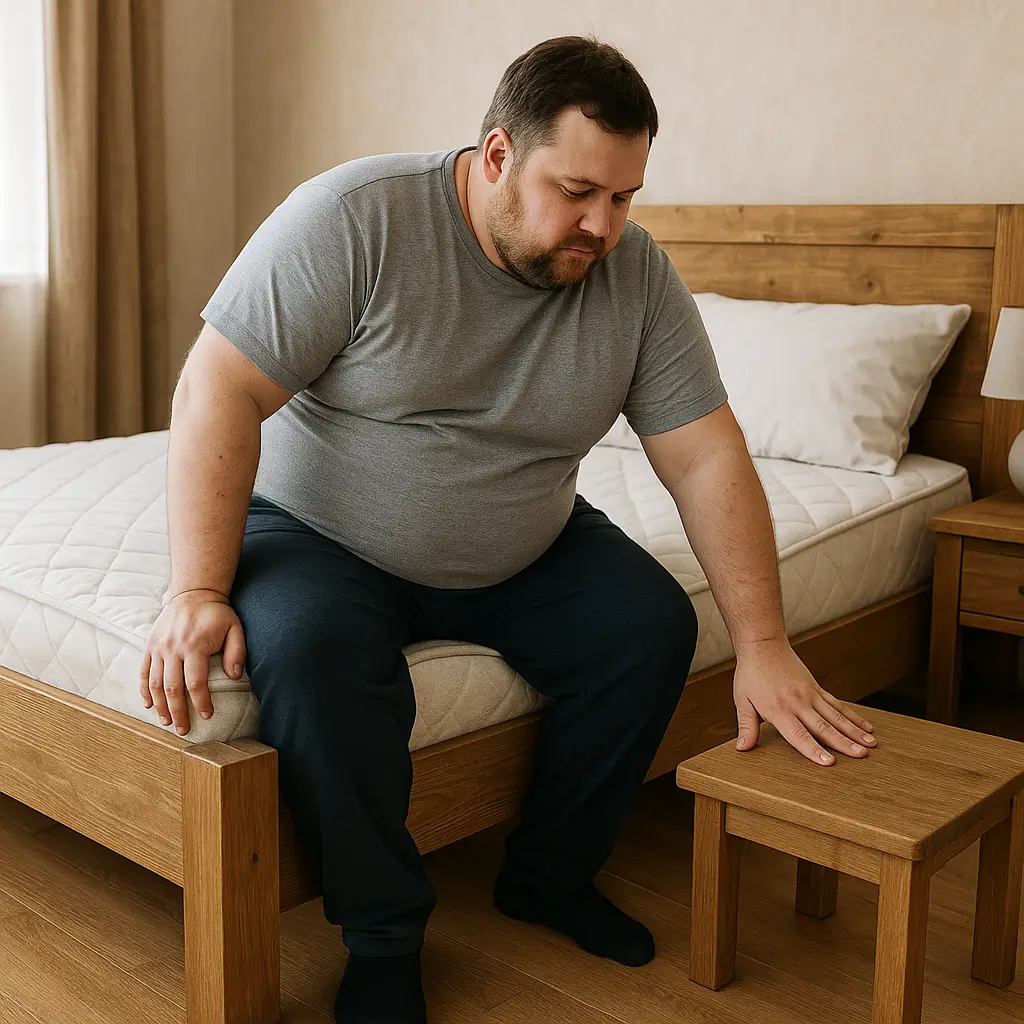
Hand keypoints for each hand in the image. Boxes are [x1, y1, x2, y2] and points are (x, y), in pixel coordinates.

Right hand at [139, 589, 246, 735]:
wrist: (194, 593)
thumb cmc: (217, 614)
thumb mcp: (235, 628)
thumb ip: (236, 652)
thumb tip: (235, 677)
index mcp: (194, 646)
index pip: (195, 682)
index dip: (201, 702)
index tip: (207, 715)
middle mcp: (173, 649)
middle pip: (172, 688)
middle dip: (178, 712)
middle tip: (184, 730)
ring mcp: (158, 647)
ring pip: (155, 683)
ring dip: (160, 706)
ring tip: (166, 722)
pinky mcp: (150, 645)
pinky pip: (144, 672)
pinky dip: (145, 690)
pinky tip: (149, 705)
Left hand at [733, 641, 874, 765]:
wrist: (763, 645)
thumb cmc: (750, 674)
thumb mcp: (742, 700)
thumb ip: (747, 726)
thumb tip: (742, 749)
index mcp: (778, 709)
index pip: (798, 734)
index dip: (813, 750)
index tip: (830, 763)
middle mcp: (798, 703)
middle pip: (823, 726)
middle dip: (843, 743)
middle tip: (862, 755)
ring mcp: (810, 694)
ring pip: (836, 716)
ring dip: (854, 731)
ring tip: (871, 745)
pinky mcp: (816, 688)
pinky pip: (837, 705)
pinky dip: (852, 717)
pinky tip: (866, 727)